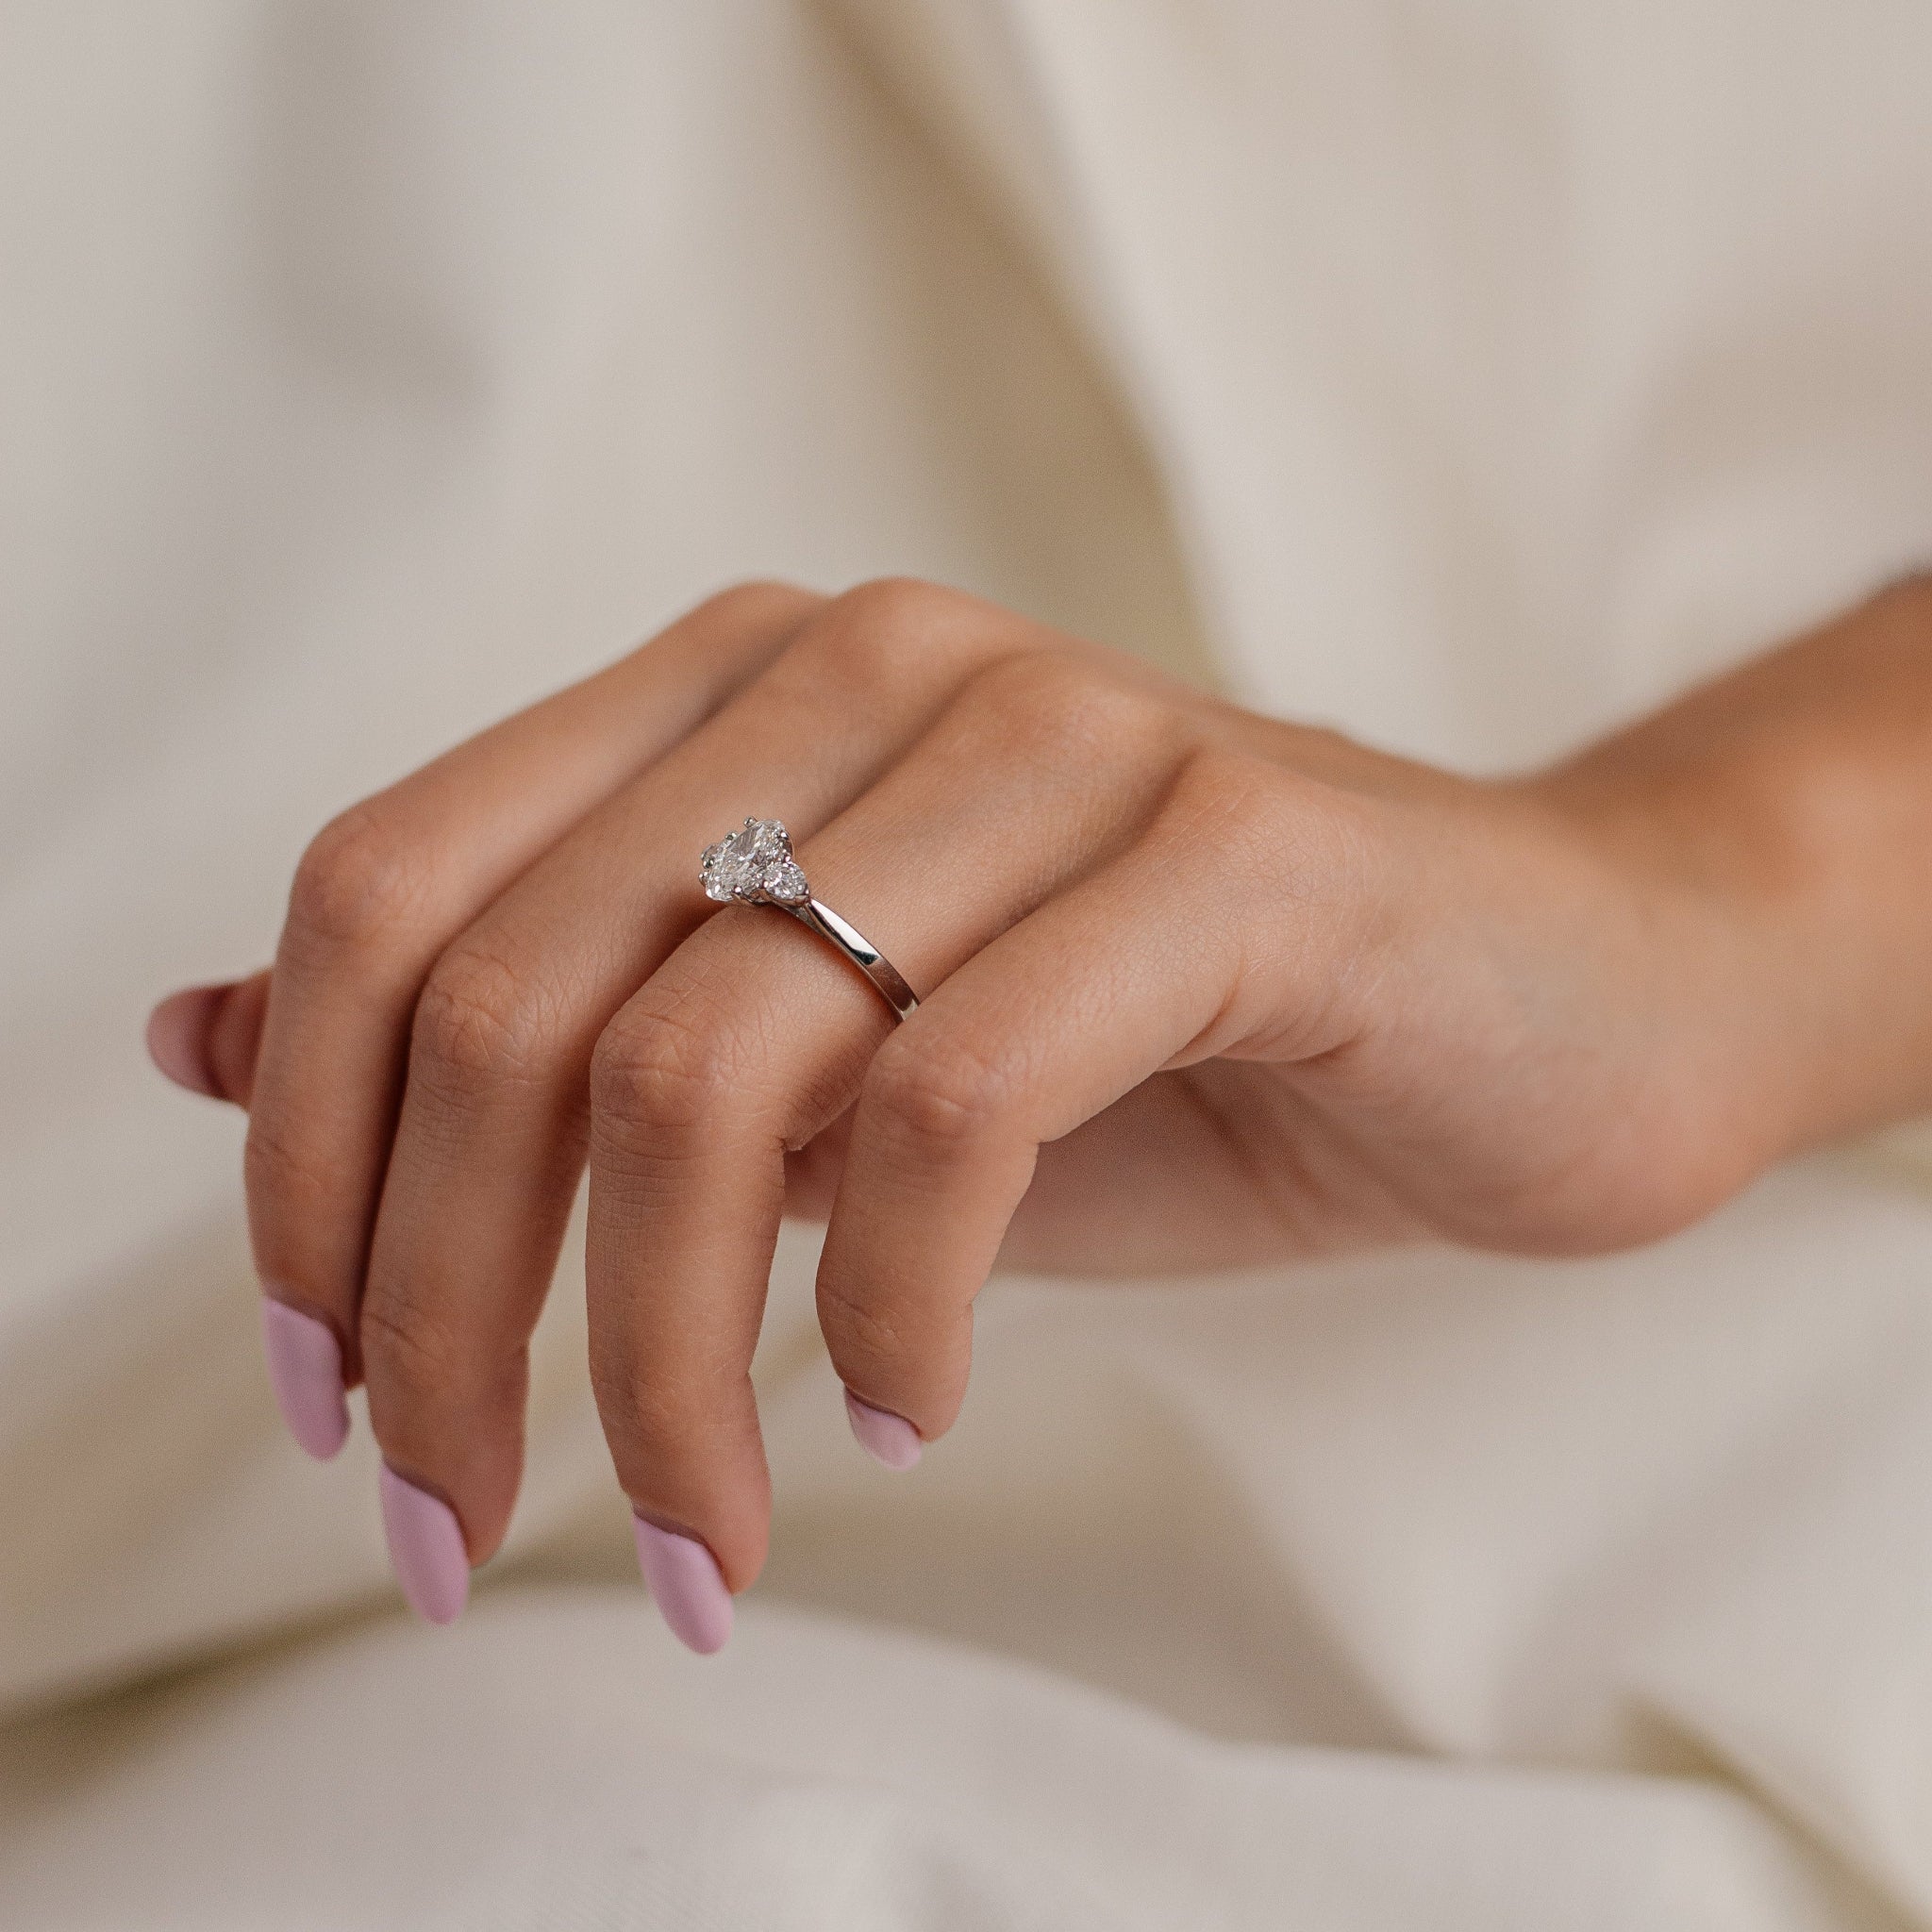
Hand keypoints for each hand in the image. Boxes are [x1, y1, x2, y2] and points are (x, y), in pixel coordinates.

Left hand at [148, 577, 1931, 1646]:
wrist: (1556, 992)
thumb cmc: (1182, 1043)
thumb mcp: (829, 1053)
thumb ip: (561, 1036)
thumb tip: (205, 1048)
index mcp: (733, 684)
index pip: (390, 892)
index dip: (307, 1162)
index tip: (334, 1403)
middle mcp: (862, 665)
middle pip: (515, 999)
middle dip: (447, 1313)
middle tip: (468, 1532)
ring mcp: (1051, 733)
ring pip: (711, 1063)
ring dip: (663, 1362)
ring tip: (703, 1534)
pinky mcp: (1231, 848)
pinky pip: (958, 1100)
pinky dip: (896, 1306)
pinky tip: (919, 1410)